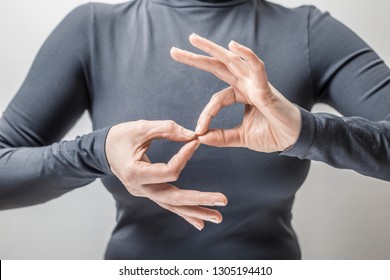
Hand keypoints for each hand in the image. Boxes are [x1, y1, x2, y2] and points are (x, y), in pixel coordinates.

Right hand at [105, 120, 227, 229]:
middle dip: (199, 200)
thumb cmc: (119, 136)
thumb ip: (167, 129)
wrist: (102, 149)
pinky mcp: (149, 192)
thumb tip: (194, 135)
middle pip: (174, 199)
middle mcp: (140, 188)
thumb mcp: (141, 127)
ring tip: (217, 216)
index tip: (195, 141)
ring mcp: (144, 193)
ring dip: (196, 211)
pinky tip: (199, 222)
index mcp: (135, 173)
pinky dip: (184, 212)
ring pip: (172, 206)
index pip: (169, 171)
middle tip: (222, 201)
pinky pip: (168, 204)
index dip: (185, 156)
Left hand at [170, 34, 300, 152]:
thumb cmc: (272, 134)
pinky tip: (233, 45)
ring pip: (232, 61)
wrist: (293, 140)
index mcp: (240, 95)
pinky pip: (256, 68)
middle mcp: (246, 85)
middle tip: (175, 51)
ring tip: (193, 39)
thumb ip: (222, 137)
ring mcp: (256, 84)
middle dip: (196, 58)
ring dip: (212, 49)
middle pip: (217, 67)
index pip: (216, 99)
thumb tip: (200, 137)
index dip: (206, 114)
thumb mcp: (241, 137)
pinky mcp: (267, 88)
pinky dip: (246, 55)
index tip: (198, 130)